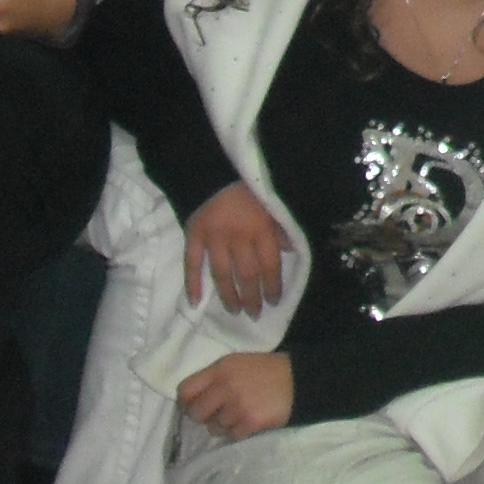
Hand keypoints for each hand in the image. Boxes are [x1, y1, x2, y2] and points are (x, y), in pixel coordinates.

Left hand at [176, 350, 295, 440]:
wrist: (299, 379)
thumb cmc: (266, 371)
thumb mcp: (237, 364)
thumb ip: (214, 378)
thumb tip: (192, 401)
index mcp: (221, 368)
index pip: (185, 390)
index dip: (186, 402)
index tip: (194, 406)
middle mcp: (225, 385)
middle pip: (196, 412)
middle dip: (204, 416)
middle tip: (218, 414)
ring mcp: (237, 405)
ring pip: (214, 427)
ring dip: (224, 425)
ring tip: (240, 414)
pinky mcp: (249, 421)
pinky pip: (231, 435)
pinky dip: (239, 431)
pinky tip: (250, 420)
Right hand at [183, 181, 288, 313]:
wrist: (213, 170)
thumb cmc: (247, 189)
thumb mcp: (271, 204)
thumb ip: (279, 227)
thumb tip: (291, 251)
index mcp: (261, 227)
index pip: (270, 265)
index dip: (273, 286)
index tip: (274, 301)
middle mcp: (239, 235)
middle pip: (247, 275)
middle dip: (252, 298)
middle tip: (254, 313)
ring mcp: (214, 237)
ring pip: (222, 274)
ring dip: (228, 296)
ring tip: (234, 311)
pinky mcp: (193, 235)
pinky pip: (192, 263)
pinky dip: (192, 283)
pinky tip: (196, 301)